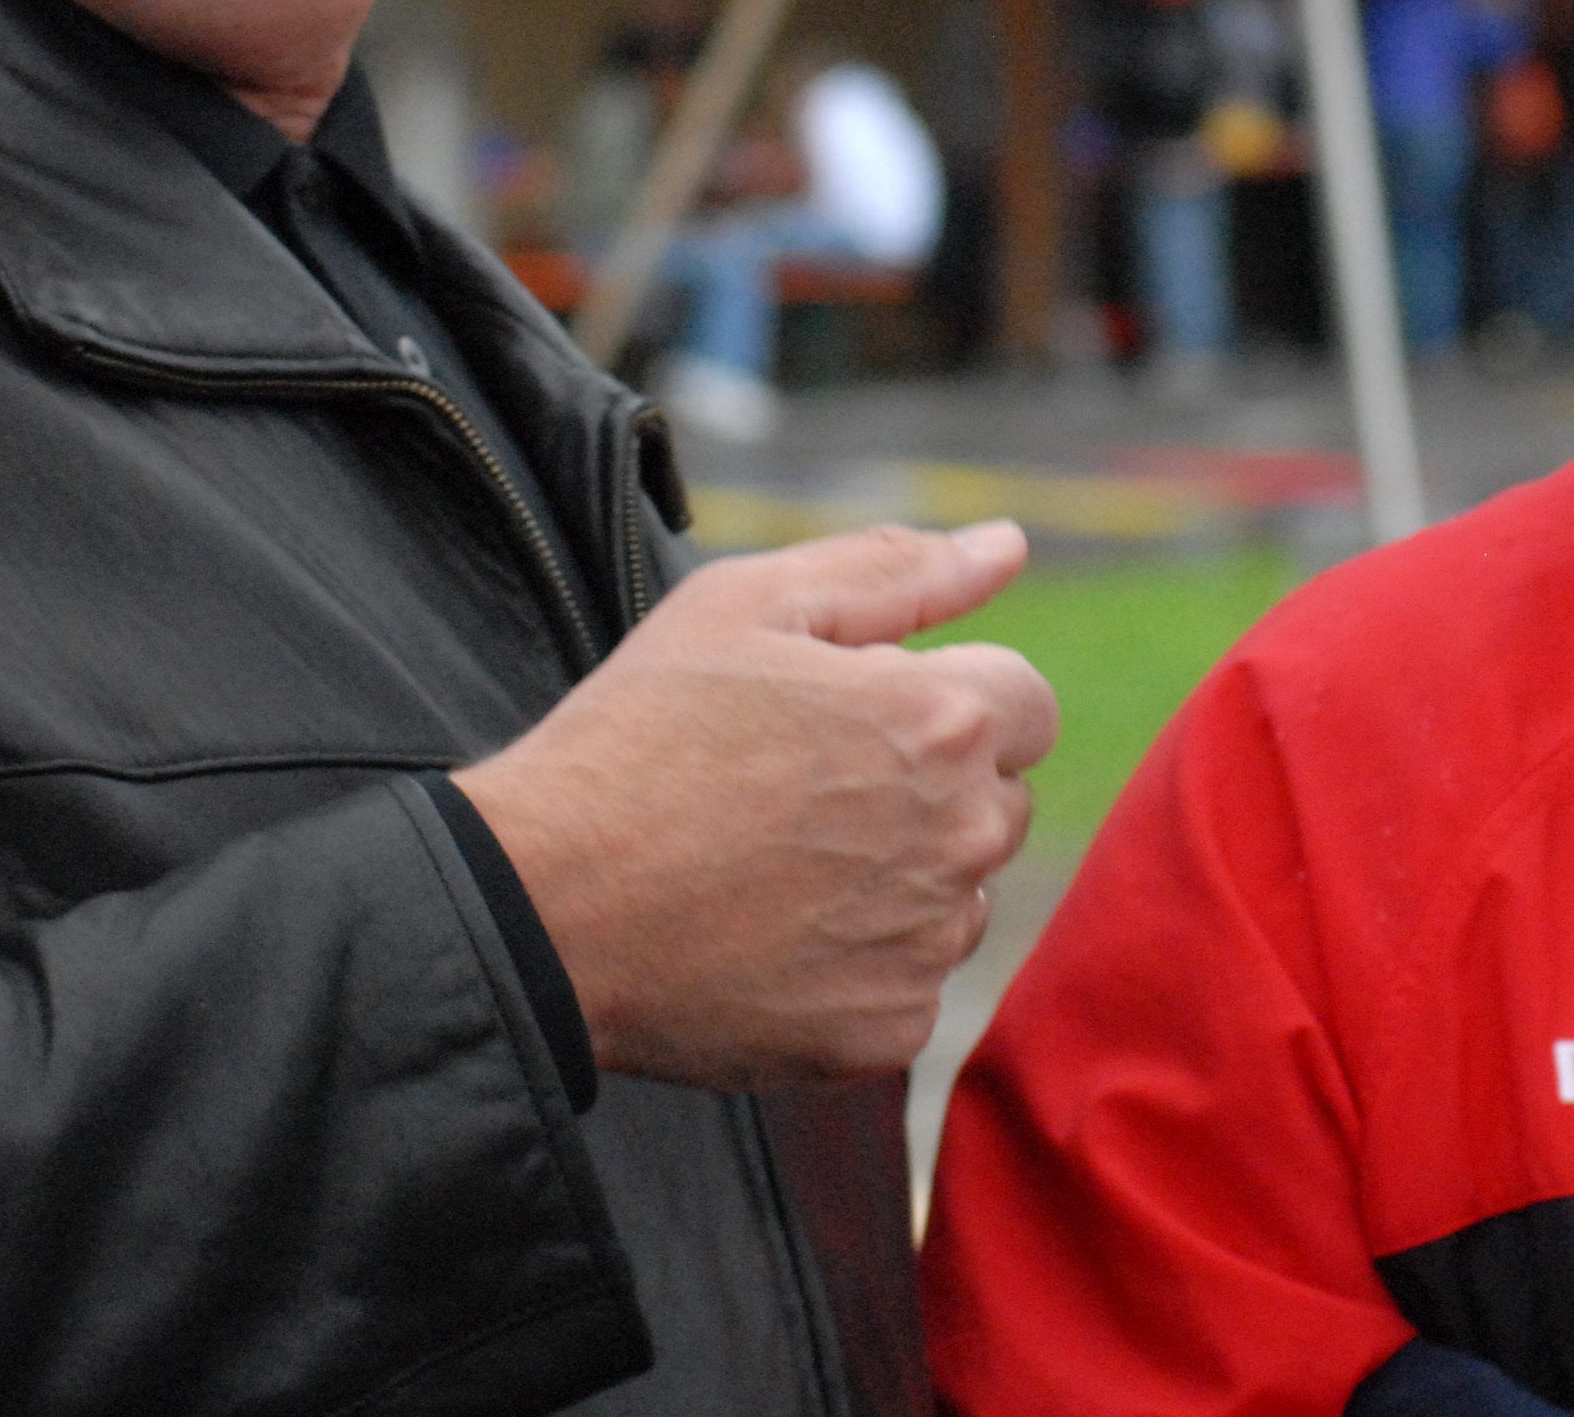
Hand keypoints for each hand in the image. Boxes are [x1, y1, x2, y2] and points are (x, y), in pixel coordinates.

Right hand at [453, 520, 1056, 1086]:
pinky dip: (862, 963)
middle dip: (931, 786)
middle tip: (804, 790)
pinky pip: (911, 981)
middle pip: (1000, 799)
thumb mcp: (748, 604)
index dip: (947, 700)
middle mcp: (961, 836)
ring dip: (904, 875)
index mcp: (941, 720)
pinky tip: (773, 934)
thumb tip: (1008, 544)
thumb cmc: (639, 737)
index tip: (860, 720)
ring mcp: (927, 943)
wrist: (546, 905)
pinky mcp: (887, 1029)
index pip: (1027, 704)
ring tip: (780, 862)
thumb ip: (896, 570)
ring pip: (961, 893)